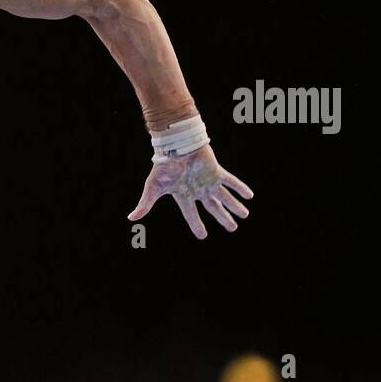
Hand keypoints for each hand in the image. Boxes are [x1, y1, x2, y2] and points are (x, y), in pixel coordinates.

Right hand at [127, 145, 253, 238]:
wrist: (175, 146)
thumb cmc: (163, 166)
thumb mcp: (153, 187)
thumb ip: (146, 203)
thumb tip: (131, 218)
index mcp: (183, 195)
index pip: (191, 215)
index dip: (197, 226)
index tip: (203, 236)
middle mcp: (198, 190)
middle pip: (213, 208)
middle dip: (223, 218)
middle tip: (233, 228)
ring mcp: (208, 181)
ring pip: (224, 197)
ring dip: (235, 206)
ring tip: (245, 214)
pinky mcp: (216, 171)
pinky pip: (231, 181)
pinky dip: (240, 188)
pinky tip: (249, 196)